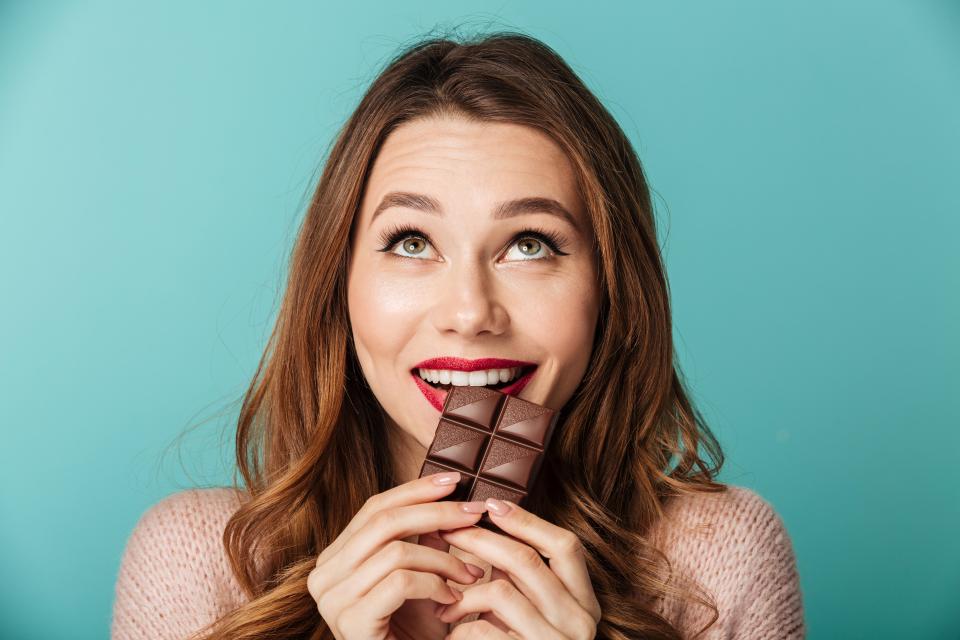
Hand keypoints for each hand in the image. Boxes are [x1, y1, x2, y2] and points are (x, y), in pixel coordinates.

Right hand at [306, 471, 488, 639]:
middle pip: (384, 521)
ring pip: (396, 551)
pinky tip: (453, 599)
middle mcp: (324, 575)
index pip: (375, 507)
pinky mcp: (350, 620)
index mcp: (335, 559)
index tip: (455, 480)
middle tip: (474, 513)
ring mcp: (332, 599)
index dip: (416, 490)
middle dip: (436, 512)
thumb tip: (448, 496)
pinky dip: (435, 585)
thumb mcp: (420, 579)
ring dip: (444, 559)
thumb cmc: (413, 635)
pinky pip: (401, 581)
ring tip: (471, 573)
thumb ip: (424, 541)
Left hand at [436, 499, 600, 638]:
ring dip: (462, 590)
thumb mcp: (539, 611)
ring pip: (500, 592)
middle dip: (479, 540)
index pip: (567, 547)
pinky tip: (449, 632)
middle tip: (445, 530)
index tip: (491, 503)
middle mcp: (579, 622)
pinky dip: (459, 626)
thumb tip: (483, 520)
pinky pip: (482, 631)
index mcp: (585, 601)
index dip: (529, 522)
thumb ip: (524, 577)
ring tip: (442, 597)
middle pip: (525, 562)